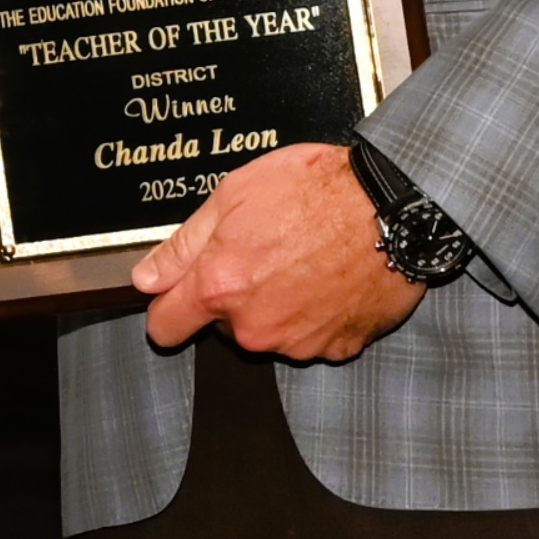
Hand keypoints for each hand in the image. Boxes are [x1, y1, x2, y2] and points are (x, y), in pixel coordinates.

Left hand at [132, 141, 423, 359]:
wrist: (393, 208)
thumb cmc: (313, 190)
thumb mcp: (232, 196)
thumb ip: (184, 246)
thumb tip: (146, 279)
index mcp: (220, 288)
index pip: (166, 327)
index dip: (166, 309)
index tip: (175, 297)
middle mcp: (256, 327)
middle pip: (224, 326)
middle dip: (232, 296)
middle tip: (262, 250)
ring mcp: (300, 344)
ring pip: (269, 331)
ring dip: (277, 304)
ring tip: (303, 258)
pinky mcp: (340, 348)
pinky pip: (312, 336)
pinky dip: (316, 314)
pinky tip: (329, 277)